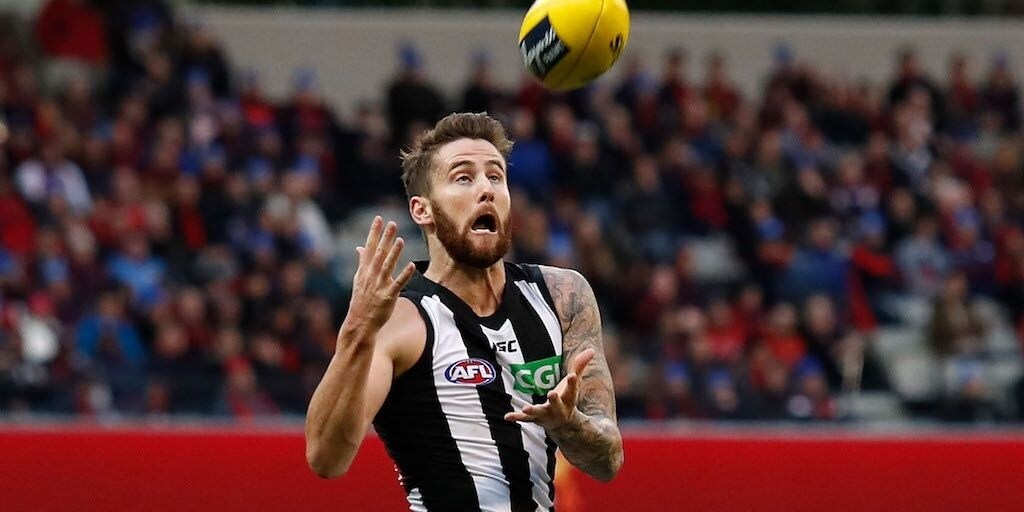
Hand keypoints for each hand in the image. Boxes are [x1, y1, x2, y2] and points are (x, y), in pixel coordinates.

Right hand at [343, 216, 415, 337]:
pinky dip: (404, 275)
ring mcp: (379, 286)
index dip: (374, 232)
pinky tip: (411, 265)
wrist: (359, 322)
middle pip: (379, 253)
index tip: (379, 219)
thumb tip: (360, 247)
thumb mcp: (358, 279)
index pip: (369, 247)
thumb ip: (362, 262)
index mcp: (364, 270)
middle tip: (392, 223)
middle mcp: (371, 275)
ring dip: (394, 253)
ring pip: (388, 266)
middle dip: (385, 238)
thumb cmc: (361, 300)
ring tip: (400, 240)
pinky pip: (397, 284)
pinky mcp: (388, 296)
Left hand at [504, 348, 595, 430]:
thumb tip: (592, 350)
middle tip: (551, 393)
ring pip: (539, 413)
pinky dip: (516, 417)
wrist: (563, 424)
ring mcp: (546, 415)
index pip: (572, 389)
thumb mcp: (574, 384)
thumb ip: (580, 366)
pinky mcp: (534, 418)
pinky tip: (507, 416)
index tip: (572, 375)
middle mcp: (558, 409)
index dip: (572, 382)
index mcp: (568, 399)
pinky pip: (524, 419)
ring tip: (526, 408)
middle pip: (556, 404)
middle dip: (554, 400)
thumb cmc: (567, 398)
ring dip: (532, 411)